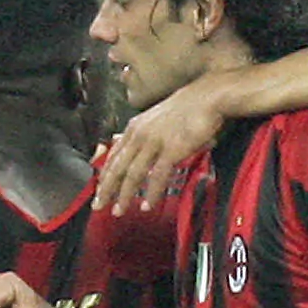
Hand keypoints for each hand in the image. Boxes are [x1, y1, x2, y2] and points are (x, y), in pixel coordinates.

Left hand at [95, 85, 222, 210]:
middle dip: (106, 189)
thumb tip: (121, 139)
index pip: (113, 155)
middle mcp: (140, 135)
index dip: (104, 174)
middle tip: (99, 206)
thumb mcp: (155, 118)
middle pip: (118, 167)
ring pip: (133, 174)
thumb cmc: (187, 107)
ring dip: (124, 195)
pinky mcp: (171, 150)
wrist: (208, 96)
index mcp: (135, 127)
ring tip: (119, 211)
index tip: (99, 189)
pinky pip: (157, 176)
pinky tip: (146, 205)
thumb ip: (139, 132)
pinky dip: (151, 193)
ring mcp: (154, 142)